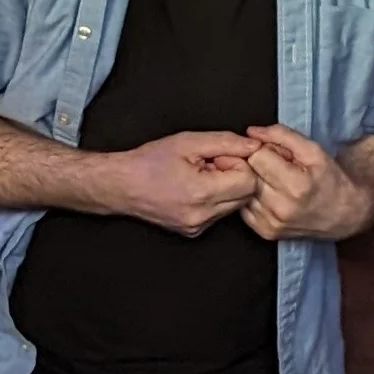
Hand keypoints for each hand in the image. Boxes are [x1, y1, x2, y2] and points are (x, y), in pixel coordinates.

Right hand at [107, 130, 260, 235]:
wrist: (120, 186)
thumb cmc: (148, 162)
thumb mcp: (188, 141)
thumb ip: (226, 142)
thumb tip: (254, 146)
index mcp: (201, 193)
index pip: (249, 181)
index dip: (240, 164)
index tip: (219, 157)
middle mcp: (202, 216)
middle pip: (246, 196)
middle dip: (235, 176)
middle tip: (211, 165)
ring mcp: (198, 227)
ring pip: (235, 206)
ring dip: (226, 187)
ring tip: (201, 176)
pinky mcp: (194, 231)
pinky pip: (220, 214)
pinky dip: (215, 199)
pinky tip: (195, 188)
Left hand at [237, 125, 373, 240]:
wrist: (344, 215)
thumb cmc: (330, 180)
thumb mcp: (314, 151)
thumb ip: (282, 135)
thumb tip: (252, 132)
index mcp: (296, 186)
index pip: (257, 156)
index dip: (266, 150)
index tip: (280, 155)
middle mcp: (281, 208)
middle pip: (247, 173)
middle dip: (260, 165)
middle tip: (278, 169)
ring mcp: (271, 223)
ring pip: (243, 190)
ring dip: (256, 183)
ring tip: (276, 183)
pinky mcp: (265, 233)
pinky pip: (244, 207)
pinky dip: (254, 199)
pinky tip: (271, 197)